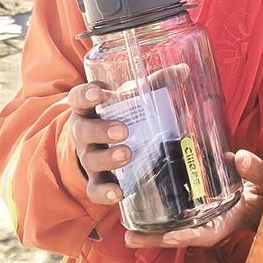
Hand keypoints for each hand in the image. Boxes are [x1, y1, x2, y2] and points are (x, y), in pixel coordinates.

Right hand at [66, 64, 189, 206]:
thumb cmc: (118, 114)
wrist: (99, 144)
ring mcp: (88, 157)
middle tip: (123, 131)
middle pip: (84, 130)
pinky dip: (105, 192)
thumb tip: (183, 69)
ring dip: (108, 158)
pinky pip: (95, 188)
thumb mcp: (130, 97)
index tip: (98, 94)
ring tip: (126, 155)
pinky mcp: (95, 179)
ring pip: (91, 159)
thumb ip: (154, 83)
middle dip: (102, 131)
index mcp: (88, 108)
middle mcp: (83, 132)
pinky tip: (119, 193)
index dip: (85, 95)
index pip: (78, 98)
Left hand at [124, 149, 262, 248]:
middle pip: (182, 236)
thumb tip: (239, 158)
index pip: (207, 234)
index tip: (167, 237)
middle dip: (157, 239)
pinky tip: (140, 209)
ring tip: (125, 229)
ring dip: (153, 230)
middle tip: (128, 238)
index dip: (187, 236)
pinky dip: (161, 215)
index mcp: (231, 221)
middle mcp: (215, 223)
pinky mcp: (201, 208)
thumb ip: (257, 170)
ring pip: (176, 227)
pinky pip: (178, 215)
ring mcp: (206, 217)